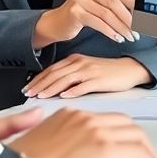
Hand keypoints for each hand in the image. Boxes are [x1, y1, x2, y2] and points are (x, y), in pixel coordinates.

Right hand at [7, 108, 156, 157]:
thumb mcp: (46, 138)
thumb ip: (63, 135)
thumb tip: (73, 146)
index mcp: (73, 115)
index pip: (108, 119)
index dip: (121, 134)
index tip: (125, 148)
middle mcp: (87, 118)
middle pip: (127, 123)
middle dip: (139, 142)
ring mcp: (98, 132)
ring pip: (137, 136)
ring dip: (149, 154)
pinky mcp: (106, 149)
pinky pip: (140, 154)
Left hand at [22, 55, 152, 98]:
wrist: (129, 69)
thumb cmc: (107, 73)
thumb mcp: (85, 71)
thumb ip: (70, 77)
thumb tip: (53, 89)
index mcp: (74, 60)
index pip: (50, 70)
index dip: (37, 79)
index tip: (26, 88)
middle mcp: (79, 63)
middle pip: (54, 74)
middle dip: (39, 84)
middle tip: (28, 94)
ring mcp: (89, 71)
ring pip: (65, 79)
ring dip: (51, 88)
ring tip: (41, 96)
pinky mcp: (100, 80)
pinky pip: (84, 85)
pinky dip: (73, 91)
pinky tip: (64, 96)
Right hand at [33, 0, 136, 48]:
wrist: (58, 21)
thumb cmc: (79, 6)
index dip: (132, 2)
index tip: (142, 15)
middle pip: (114, 3)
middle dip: (129, 19)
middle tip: (138, 30)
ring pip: (107, 15)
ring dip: (122, 28)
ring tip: (130, 36)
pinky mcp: (75, 13)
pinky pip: (98, 23)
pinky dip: (110, 32)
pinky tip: (117, 38)